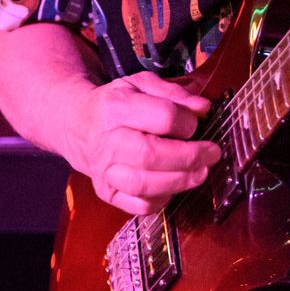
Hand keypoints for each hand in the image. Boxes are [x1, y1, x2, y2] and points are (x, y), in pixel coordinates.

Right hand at [70, 72, 221, 216]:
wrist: (78, 125)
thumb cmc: (116, 104)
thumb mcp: (141, 85)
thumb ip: (174, 94)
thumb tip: (203, 109)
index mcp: (116, 107)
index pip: (161, 117)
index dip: (187, 122)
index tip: (197, 123)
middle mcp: (107, 141)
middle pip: (151, 155)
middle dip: (190, 157)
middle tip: (212, 154)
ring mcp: (104, 170)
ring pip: (144, 184)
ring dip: (180, 181)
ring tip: (200, 172)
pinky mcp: (106, 192)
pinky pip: (137, 206)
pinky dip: (161, 200)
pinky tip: (173, 186)